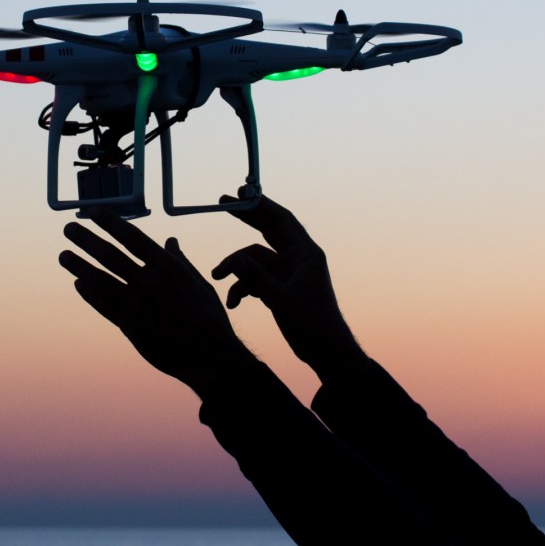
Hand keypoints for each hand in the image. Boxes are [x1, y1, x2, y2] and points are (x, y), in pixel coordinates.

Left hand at [60, 211, 254, 394]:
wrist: (210, 356)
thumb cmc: (208, 317)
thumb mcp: (198, 283)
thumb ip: (179, 260)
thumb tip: (170, 240)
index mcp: (168, 268)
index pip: (133, 238)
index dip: (111, 223)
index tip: (93, 211)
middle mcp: (150, 283)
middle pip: (111, 256)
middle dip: (87, 240)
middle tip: (68, 229)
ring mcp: (138, 305)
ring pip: (101, 281)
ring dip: (79, 266)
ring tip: (63, 255)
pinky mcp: (131, 327)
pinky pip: (104, 306)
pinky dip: (89, 294)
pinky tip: (79, 283)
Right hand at [211, 193, 366, 382]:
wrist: (327, 352)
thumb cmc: (314, 326)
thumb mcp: (282, 302)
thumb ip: (256, 279)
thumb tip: (233, 260)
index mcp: (306, 254)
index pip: (281, 220)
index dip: (260, 204)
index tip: (239, 193)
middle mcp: (296, 258)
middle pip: (267, 229)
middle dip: (244, 218)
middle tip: (221, 202)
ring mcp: (287, 273)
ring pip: (254, 258)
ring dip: (235, 266)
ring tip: (217, 277)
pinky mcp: (279, 288)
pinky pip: (254, 278)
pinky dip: (241, 287)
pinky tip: (234, 302)